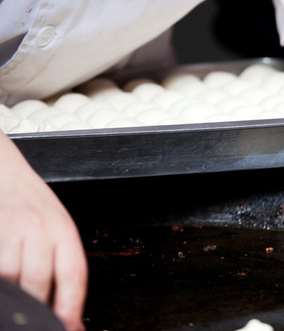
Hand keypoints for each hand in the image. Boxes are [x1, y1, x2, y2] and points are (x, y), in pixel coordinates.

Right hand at [0, 133, 86, 330]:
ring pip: (10, 277)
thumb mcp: (57, 227)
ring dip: (12, 296)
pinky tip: (4, 285)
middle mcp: (39, 228)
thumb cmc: (32, 204)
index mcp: (64, 230)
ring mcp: (10, 228)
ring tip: (14, 303)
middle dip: (36, 310)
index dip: (71, 307)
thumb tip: (67, 312)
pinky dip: (0, 280)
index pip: (73, 274)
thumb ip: (61, 262)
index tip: (69, 328)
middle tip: (34, 322)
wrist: (3, 171)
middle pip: (38, 282)